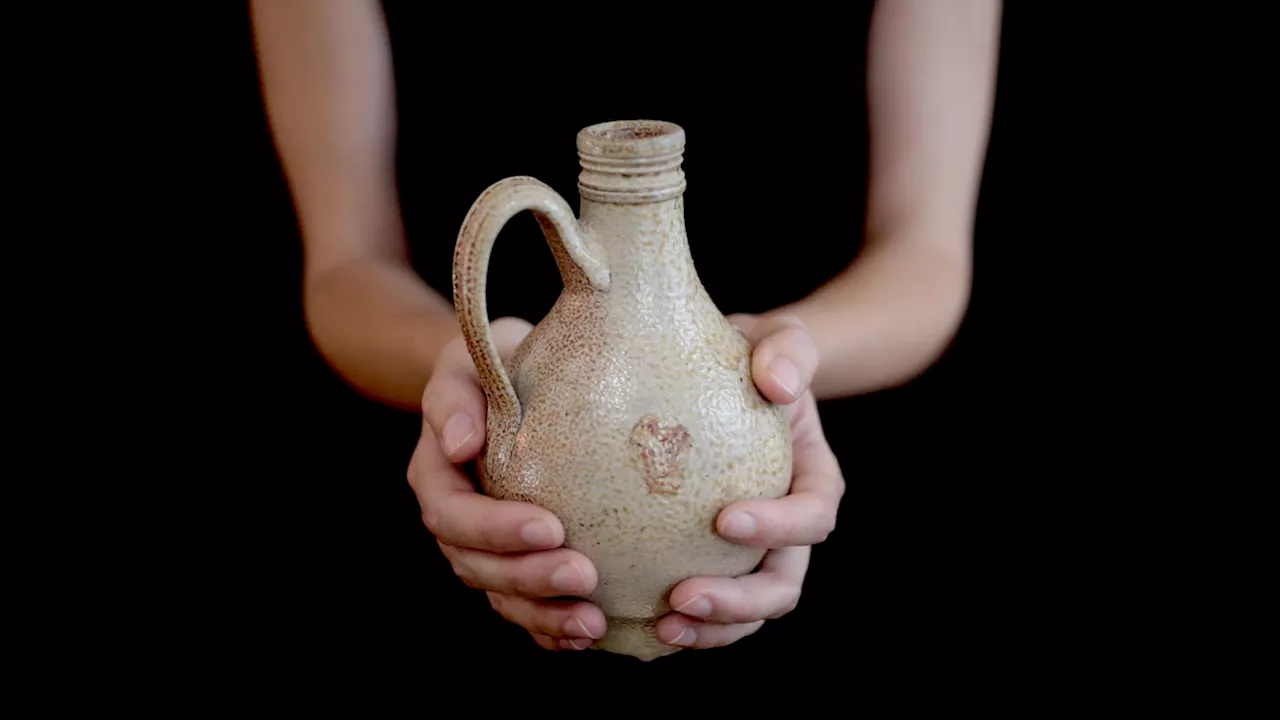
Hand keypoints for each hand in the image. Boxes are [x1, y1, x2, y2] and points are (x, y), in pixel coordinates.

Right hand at [407, 317, 605, 650]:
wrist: (514, 375)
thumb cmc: (496, 359)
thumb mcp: (470, 358)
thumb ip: (456, 393)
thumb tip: (458, 442)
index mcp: (436, 474)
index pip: (454, 514)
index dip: (495, 529)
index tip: (550, 526)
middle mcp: (455, 521)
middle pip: (478, 567)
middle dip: (528, 579)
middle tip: (584, 576)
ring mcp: (485, 549)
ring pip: (502, 597)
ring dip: (544, 615)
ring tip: (593, 624)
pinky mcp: (518, 563)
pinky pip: (527, 609)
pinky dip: (552, 629)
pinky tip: (592, 635)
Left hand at [656, 313, 844, 649]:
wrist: (729, 377)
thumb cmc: (755, 356)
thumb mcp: (781, 339)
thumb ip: (791, 351)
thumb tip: (779, 383)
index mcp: (814, 482)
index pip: (812, 515)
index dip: (779, 528)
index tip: (724, 519)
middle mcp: (788, 530)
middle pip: (781, 586)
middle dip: (739, 602)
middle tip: (682, 598)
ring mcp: (752, 554)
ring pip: (745, 614)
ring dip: (708, 628)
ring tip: (661, 628)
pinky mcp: (711, 563)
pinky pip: (702, 605)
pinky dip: (678, 621)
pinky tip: (634, 621)